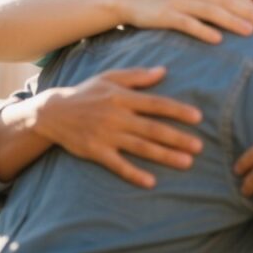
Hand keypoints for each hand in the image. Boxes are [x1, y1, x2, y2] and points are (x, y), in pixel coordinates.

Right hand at [34, 67, 202, 187]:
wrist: (52, 112)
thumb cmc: (86, 92)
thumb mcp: (110, 78)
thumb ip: (138, 76)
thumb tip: (164, 70)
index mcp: (123, 98)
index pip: (156, 104)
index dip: (177, 110)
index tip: (198, 117)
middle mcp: (117, 117)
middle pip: (153, 128)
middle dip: (178, 137)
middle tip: (200, 146)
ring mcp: (106, 135)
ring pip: (141, 147)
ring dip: (165, 155)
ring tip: (186, 162)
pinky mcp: (96, 151)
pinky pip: (118, 165)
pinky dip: (133, 173)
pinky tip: (151, 182)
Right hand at [115, 0, 252, 43]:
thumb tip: (239, 11)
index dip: (252, 6)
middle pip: (226, 1)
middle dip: (251, 13)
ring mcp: (177, 0)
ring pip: (211, 11)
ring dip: (232, 21)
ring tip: (251, 32)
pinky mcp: (164, 14)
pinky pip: (187, 23)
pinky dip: (203, 30)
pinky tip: (217, 40)